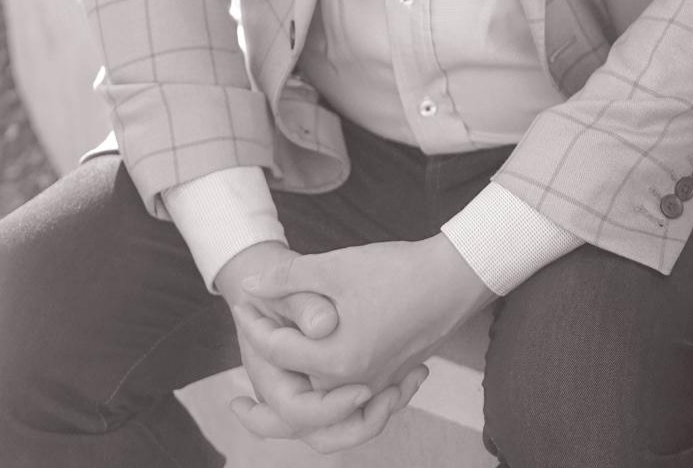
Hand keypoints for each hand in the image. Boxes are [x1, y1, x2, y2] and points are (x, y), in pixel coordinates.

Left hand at [234, 235, 495, 429]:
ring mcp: (376, 388)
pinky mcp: (392, 382)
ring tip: (268, 411)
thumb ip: (288, 278)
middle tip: (237, 388)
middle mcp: (353, 385)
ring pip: (324, 426)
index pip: (277, 351)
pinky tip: (320, 388)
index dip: (255, 322)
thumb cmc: (397, 269)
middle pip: (292, 407)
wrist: (456, 277)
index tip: (244, 299)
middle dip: (261, 389)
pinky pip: (352, 414)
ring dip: (293, 420)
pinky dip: (330, 412)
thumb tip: (250, 284)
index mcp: (336, 360)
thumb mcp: (337, 266)